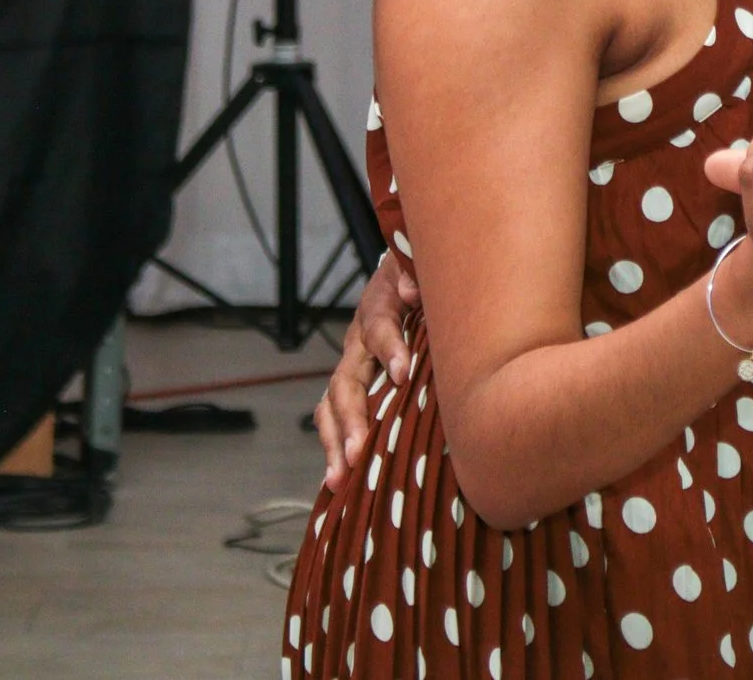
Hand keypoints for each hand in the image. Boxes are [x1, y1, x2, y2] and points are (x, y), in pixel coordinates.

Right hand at [313, 250, 420, 491]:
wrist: (403, 275)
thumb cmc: (420, 276)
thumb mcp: (420, 268)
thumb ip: (417, 276)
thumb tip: (411, 290)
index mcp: (377, 309)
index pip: (379, 328)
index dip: (390, 350)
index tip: (403, 374)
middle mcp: (357, 343)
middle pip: (345, 382)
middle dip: (351, 419)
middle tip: (357, 451)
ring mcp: (352, 367)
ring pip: (332, 406)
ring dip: (335, 443)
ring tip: (339, 478)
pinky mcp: (355, 387)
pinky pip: (337, 419)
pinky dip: (337, 449)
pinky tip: (341, 483)